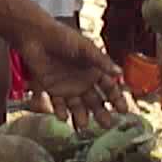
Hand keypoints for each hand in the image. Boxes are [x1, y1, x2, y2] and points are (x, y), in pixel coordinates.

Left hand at [15, 20, 129, 129]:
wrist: (37, 36)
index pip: (109, 88)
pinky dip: (61, 111)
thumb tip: (119, 73)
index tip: (123, 110)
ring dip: (81, 116)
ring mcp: (68, 87)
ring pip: (78, 106)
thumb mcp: (84, 47)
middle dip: (101, 113)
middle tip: (107, 124)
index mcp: (94, 69)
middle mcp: (83, 81)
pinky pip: (58, 104)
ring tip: (83, 125)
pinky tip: (63, 117)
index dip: (116, 99)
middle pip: (95, 101)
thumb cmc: (63, 37)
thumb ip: (100, 61)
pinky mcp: (53, 89)